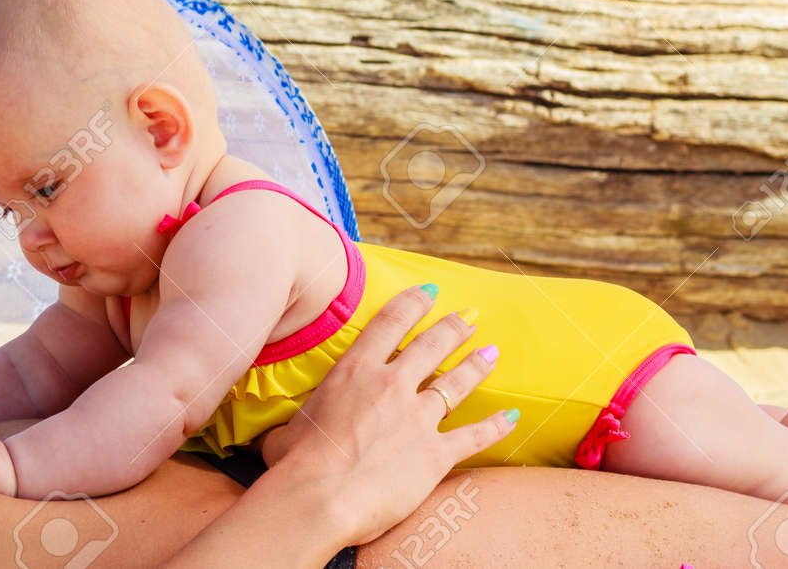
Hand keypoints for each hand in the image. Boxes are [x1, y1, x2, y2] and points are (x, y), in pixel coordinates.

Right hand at [261, 285, 514, 545]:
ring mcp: (417, 418)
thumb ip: (294, 426)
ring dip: (476, 366)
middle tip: (468, 317)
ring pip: (456, 383)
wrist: (321, 496)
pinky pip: (473, 436)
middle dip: (452, 328)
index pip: (390, 323)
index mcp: (355, 371)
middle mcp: (391, 385)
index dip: (413, 304)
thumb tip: (275, 438)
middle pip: (431, 346)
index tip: (429, 292)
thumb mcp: (287, 430)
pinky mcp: (435, 454)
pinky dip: (495, 427)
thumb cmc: (296, 464)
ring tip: (492, 352)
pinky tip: (512, 418)